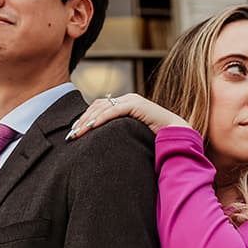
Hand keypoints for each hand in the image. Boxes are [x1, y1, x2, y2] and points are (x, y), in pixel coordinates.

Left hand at [66, 93, 189, 139]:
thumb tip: (100, 147)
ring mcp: (132, 100)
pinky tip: (91, 127)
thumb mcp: (130, 136)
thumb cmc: (155, 140)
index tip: (74, 133)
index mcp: (125, 105)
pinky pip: (114, 110)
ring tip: (77, 133)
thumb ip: (118, 135)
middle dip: (82, 120)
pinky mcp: (137, 105)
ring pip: (102, 107)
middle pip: (97, 106)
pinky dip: (101, 118)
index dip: (84, 119)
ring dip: (88, 120)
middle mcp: (127, 99)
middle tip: (71, 135)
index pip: (99, 108)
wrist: (176, 136)